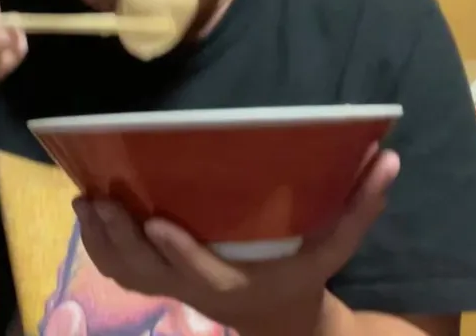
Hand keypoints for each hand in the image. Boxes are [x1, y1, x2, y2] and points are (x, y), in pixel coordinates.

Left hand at [73, 145, 401, 334]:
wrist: (277, 317)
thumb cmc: (304, 274)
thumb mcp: (335, 246)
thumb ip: (360, 206)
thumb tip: (389, 158)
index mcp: (236, 282)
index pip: (203, 273)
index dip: (178, 253)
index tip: (158, 223)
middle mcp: (196, 291)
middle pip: (147, 274)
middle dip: (122, 240)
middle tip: (101, 199)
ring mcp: (172, 289)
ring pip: (125, 274)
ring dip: (101, 241)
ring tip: (85, 199)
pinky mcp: (158, 282)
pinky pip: (119, 272)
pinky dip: (99, 246)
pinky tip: (89, 212)